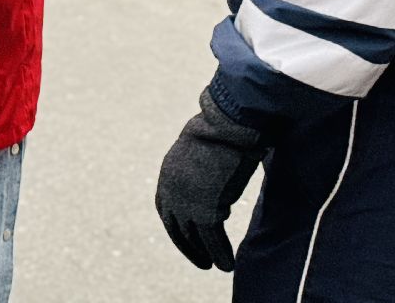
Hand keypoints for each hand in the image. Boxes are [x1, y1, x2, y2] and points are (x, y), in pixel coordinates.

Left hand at [155, 88, 265, 271]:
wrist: (226, 128)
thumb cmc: (220, 134)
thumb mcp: (201, 154)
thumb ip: (199, 172)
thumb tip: (210, 181)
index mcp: (168, 175)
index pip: (166, 210)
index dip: (177, 227)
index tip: (187, 239)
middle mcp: (172, 191)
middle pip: (177, 227)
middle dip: (188, 247)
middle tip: (202, 262)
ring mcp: (187, 202)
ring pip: (194, 237)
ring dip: (205, 254)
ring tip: (217, 266)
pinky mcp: (205, 210)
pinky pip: (212, 239)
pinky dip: (220, 254)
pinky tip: (227, 265)